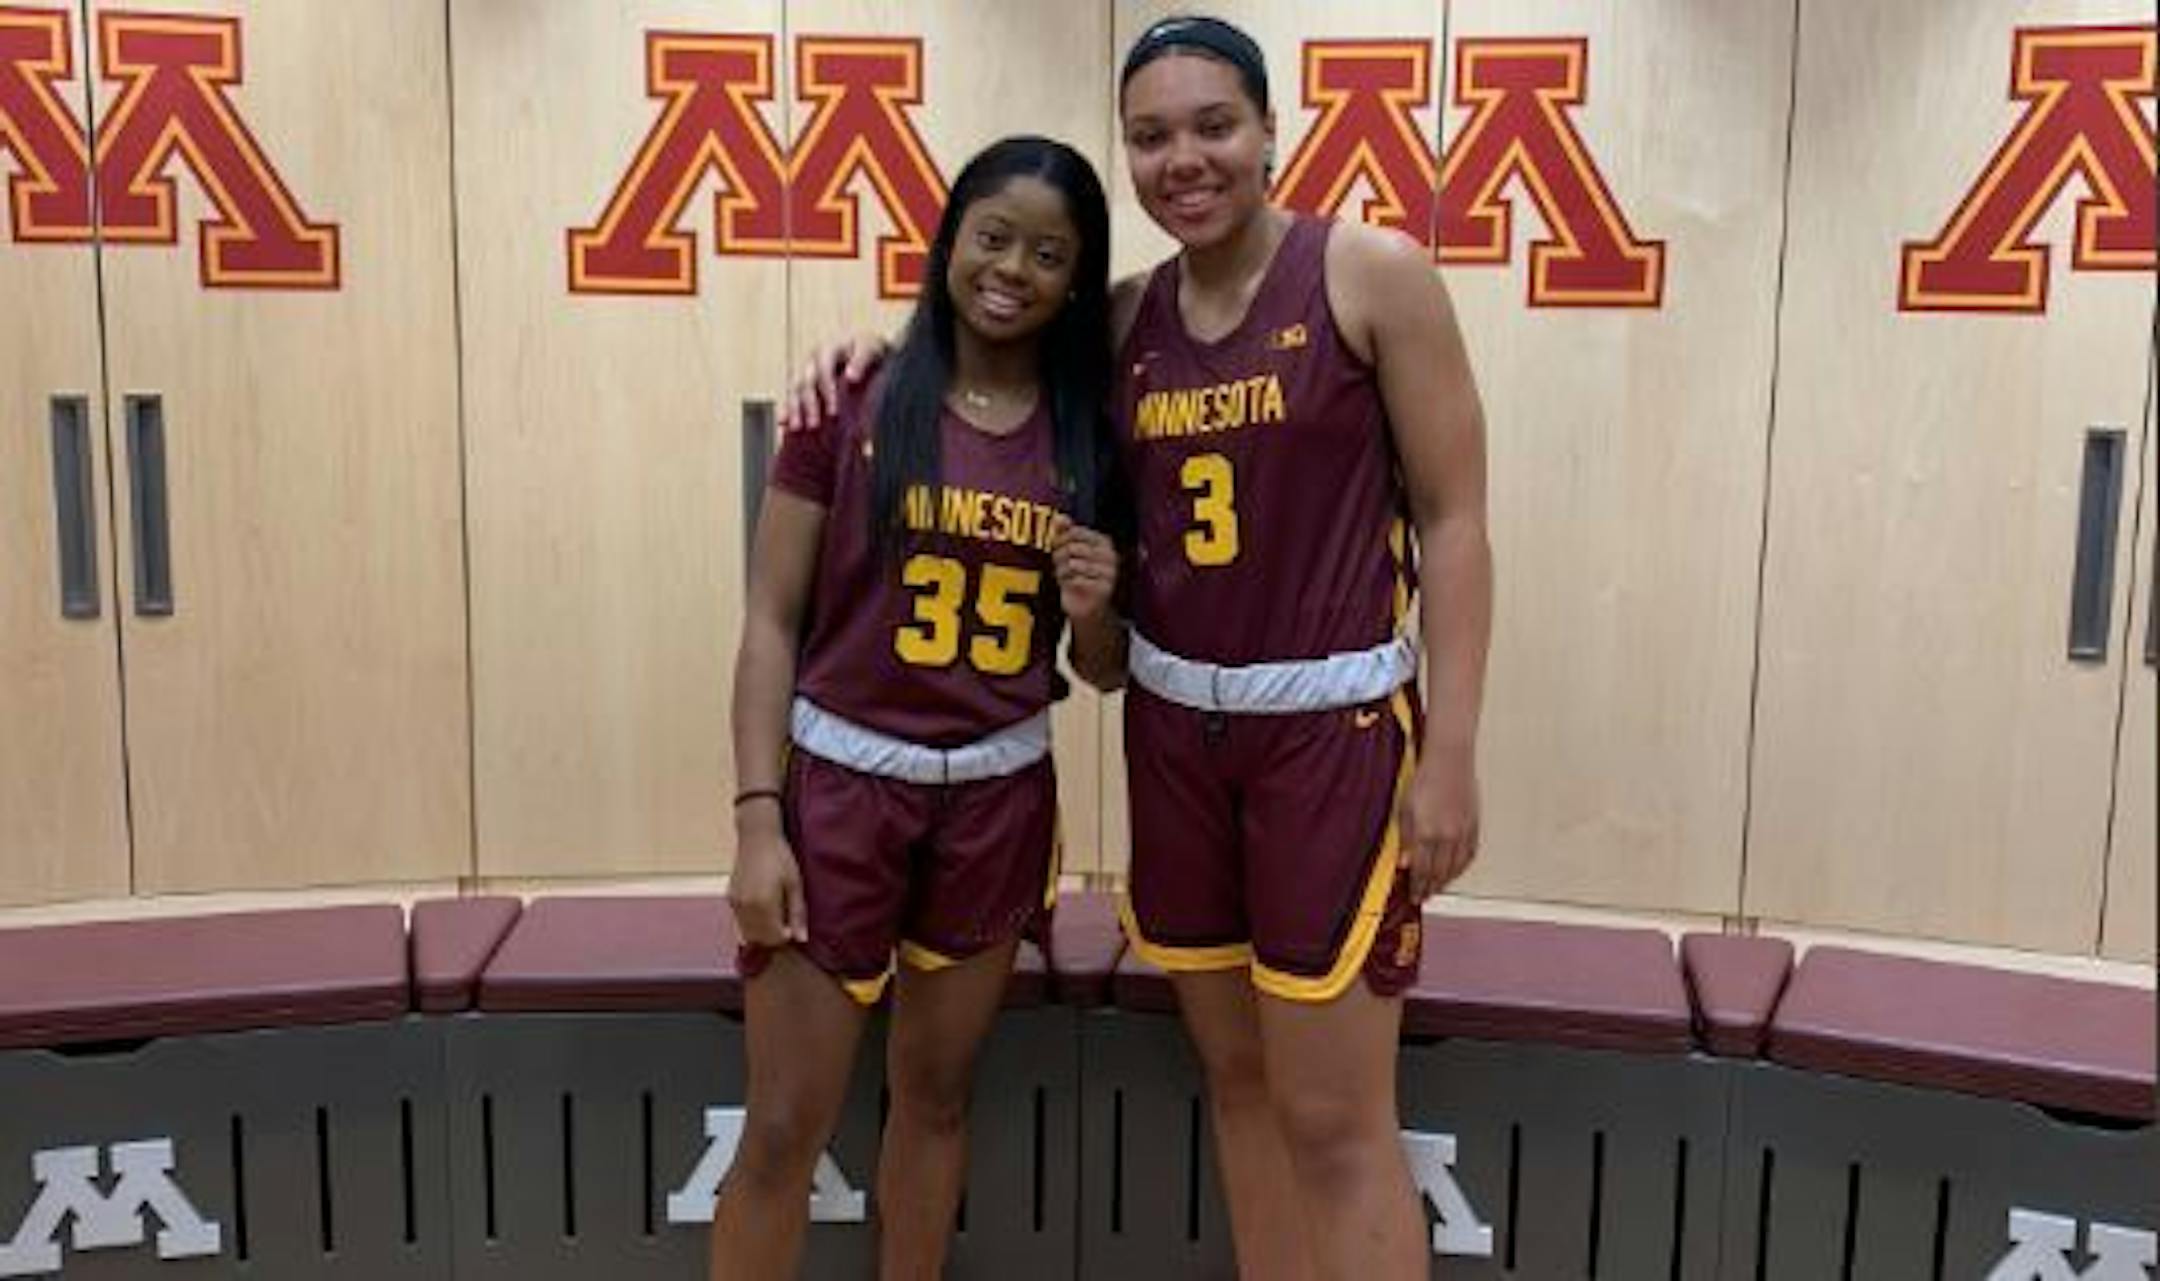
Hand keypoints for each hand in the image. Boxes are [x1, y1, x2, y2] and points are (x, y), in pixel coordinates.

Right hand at [727, 806, 807, 945]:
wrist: (757, 837)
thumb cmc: (780, 858)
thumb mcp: (795, 884)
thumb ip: (797, 913)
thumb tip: (801, 939)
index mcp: (763, 905)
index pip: (772, 937)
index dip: (785, 936)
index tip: (792, 926)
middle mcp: (745, 908)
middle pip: (758, 938)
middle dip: (772, 936)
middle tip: (785, 922)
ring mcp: (735, 903)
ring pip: (746, 933)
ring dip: (760, 932)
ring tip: (774, 916)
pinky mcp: (730, 898)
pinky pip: (739, 921)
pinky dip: (751, 923)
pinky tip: (762, 909)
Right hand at [777, 332, 890, 430]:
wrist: (865, 345)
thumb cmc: (869, 346)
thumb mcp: (870, 347)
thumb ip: (861, 361)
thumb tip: (851, 377)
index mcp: (828, 349)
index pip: (823, 370)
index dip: (827, 390)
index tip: (833, 411)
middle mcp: (813, 360)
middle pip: (806, 382)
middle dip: (808, 404)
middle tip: (814, 425)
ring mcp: (807, 371)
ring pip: (795, 389)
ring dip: (794, 409)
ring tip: (796, 427)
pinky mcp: (805, 382)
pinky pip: (792, 396)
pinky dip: (787, 409)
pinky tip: (782, 422)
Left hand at [1049, 515, 1117, 621]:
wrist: (1088, 608)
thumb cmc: (1079, 576)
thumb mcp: (1071, 552)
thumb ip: (1066, 532)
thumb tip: (1059, 517)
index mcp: (1104, 542)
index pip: (1076, 531)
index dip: (1060, 539)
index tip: (1056, 546)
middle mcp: (1110, 555)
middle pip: (1072, 548)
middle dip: (1059, 556)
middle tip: (1058, 564)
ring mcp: (1108, 573)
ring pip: (1072, 564)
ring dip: (1061, 571)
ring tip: (1063, 575)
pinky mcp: (1103, 589)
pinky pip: (1076, 580)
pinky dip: (1067, 583)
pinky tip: (1069, 585)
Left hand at [1398, 744, 1477, 901]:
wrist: (1450, 761)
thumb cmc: (1424, 780)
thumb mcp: (1404, 808)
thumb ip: (1404, 838)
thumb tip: (1404, 864)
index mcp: (1426, 832)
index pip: (1421, 869)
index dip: (1417, 886)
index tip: (1414, 896)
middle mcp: (1446, 836)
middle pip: (1438, 872)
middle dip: (1430, 888)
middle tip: (1424, 897)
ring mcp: (1462, 832)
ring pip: (1455, 867)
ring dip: (1446, 881)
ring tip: (1437, 889)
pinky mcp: (1474, 826)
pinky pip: (1469, 855)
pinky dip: (1462, 868)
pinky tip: (1455, 872)